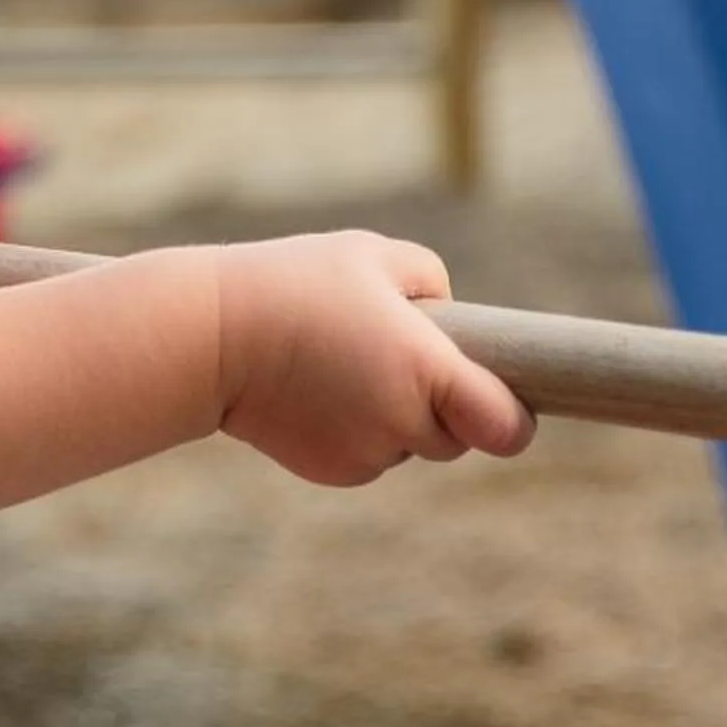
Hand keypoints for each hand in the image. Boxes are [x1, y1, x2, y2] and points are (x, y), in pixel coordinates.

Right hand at [213, 231, 534, 485]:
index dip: (514, 417)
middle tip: (398, 355)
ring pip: (408, 445)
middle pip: (456, 436)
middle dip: (440, 405)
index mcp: (424, 369)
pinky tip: (318, 390)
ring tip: (343, 362)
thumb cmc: (295, 284)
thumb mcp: (372, 255)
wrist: (212, 336)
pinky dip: (356, 430)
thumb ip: (430, 281)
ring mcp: (365, 454)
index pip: (506, 426)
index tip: (508, 398)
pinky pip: (368, 454)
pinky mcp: (332, 471)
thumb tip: (448, 321)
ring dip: (395, 416)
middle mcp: (401, 422)